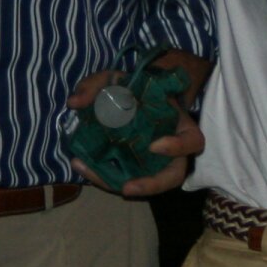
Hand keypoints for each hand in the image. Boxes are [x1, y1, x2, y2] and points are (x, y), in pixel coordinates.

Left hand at [65, 49, 209, 198]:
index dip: (177, 147)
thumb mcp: (115, 79)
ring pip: (147, 184)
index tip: (154, 146)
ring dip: (120, 184)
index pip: (192, 141)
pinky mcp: (135, 169)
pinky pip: (125, 178)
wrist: (131, 97)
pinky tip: (81, 165)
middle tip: (127, 188)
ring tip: (93, 176)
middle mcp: (172, 150)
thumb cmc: (132, 89)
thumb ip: (96, 85)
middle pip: (173, 176)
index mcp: (179, 126)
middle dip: (151, 185)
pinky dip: (103, 176)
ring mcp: (154, 163)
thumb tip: (74, 102)